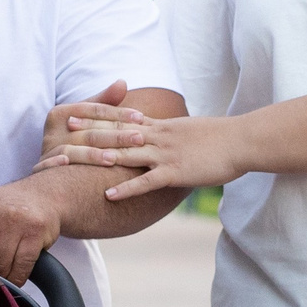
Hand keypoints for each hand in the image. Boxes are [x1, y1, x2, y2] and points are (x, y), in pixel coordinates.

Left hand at [35, 112, 245, 201]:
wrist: (241, 141)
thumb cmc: (219, 137)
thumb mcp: (188, 129)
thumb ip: (169, 132)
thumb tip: (158, 132)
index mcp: (160, 126)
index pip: (122, 117)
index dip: (97, 115)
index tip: (75, 111)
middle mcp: (157, 136)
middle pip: (116, 133)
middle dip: (89, 131)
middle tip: (64, 128)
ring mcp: (165, 154)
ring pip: (125, 154)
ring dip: (99, 156)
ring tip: (75, 159)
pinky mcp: (175, 172)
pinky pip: (146, 181)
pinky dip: (126, 188)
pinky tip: (109, 195)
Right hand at [42, 81, 146, 161]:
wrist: (53, 168)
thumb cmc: (76, 139)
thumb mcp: (87, 119)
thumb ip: (104, 102)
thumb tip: (122, 82)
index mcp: (62, 113)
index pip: (93, 110)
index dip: (118, 113)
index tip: (141, 117)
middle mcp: (52, 130)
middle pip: (87, 131)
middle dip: (115, 136)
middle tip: (139, 138)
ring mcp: (46, 150)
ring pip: (71, 151)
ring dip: (91, 155)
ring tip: (115, 158)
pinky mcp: (41, 168)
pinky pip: (48, 166)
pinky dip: (56, 164)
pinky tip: (68, 165)